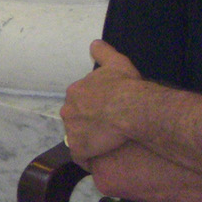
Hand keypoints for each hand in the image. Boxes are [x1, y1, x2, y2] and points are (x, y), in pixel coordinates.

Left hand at [61, 40, 141, 162]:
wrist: (132, 108)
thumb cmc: (125, 86)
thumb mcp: (116, 62)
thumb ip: (103, 52)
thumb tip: (95, 43)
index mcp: (76, 91)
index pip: (80, 100)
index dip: (94, 105)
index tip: (106, 109)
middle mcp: (69, 110)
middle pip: (76, 118)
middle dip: (88, 122)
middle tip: (107, 126)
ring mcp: (72, 131)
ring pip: (77, 137)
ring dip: (88, 139)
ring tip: (106, 143)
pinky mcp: (79, 149)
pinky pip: (81, 156)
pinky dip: (88, 157)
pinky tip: (100, 157)